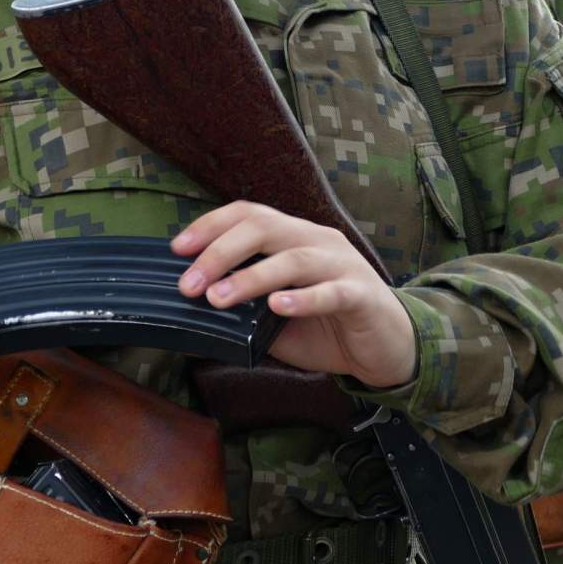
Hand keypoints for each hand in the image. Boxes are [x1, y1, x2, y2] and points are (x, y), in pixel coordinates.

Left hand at [174, 201, 416, 389]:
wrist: (385, 349)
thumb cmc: (326, 327)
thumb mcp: (275, 317)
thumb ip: (244, 307)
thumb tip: (194, 310)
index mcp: (294, 237)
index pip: (250, 214)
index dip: (211, 226)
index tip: (177, 249)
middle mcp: (317, 241)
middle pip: (265, 227)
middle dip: (220, 252)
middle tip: (189, 284)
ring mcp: (342, 264)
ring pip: (293, 259)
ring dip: (251, 277)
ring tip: (219, 297)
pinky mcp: (362, 295)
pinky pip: (332, 292)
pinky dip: (304, 298)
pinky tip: (278, 306)